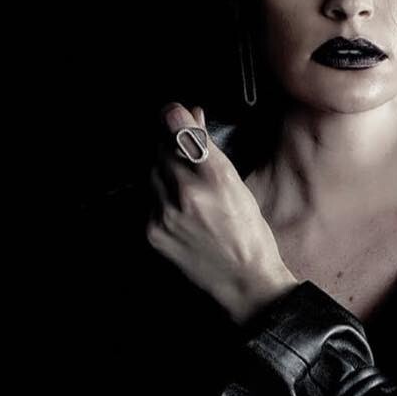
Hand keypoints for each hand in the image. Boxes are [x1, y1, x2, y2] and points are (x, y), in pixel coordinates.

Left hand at [145, 103, 297, 326]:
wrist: (244, 281)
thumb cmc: (247, 234)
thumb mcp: (237, 184)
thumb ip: (208, 150)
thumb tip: (188, 116)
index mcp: (215, 178)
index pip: (179, 130)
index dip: (173, 117)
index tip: (174, 113)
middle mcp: (187, 194)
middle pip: (161, 151)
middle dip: (170, 149)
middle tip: (186, 160)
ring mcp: (166, 214)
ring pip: (153, 174)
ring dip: (164, 174)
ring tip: (188, 193)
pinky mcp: (154, 232)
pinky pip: (149, 201)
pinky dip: (160, 200)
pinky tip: (179, 212)